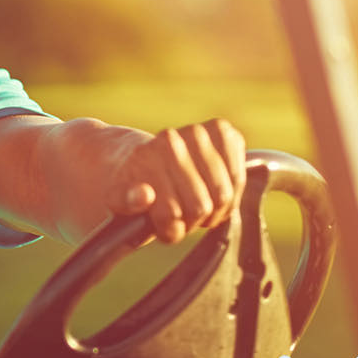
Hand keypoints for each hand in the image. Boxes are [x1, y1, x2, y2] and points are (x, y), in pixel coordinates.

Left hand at [108, 119, 245, 242]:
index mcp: (143, 159)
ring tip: (198, 205)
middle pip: (201, 207)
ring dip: (215, 210)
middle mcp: (170, 140)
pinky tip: (214, 188)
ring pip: (224, 195)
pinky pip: (240, 174)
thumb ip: (127, 202)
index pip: (172, 212)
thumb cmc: (131, 186)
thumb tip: (144, 196)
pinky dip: (232, 190)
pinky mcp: (221, 129)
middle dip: (193, 221)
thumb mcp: (118, 200)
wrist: (141, 156)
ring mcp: (197, 132)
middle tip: (183, 216)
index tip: (163, 226)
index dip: (171, 228)